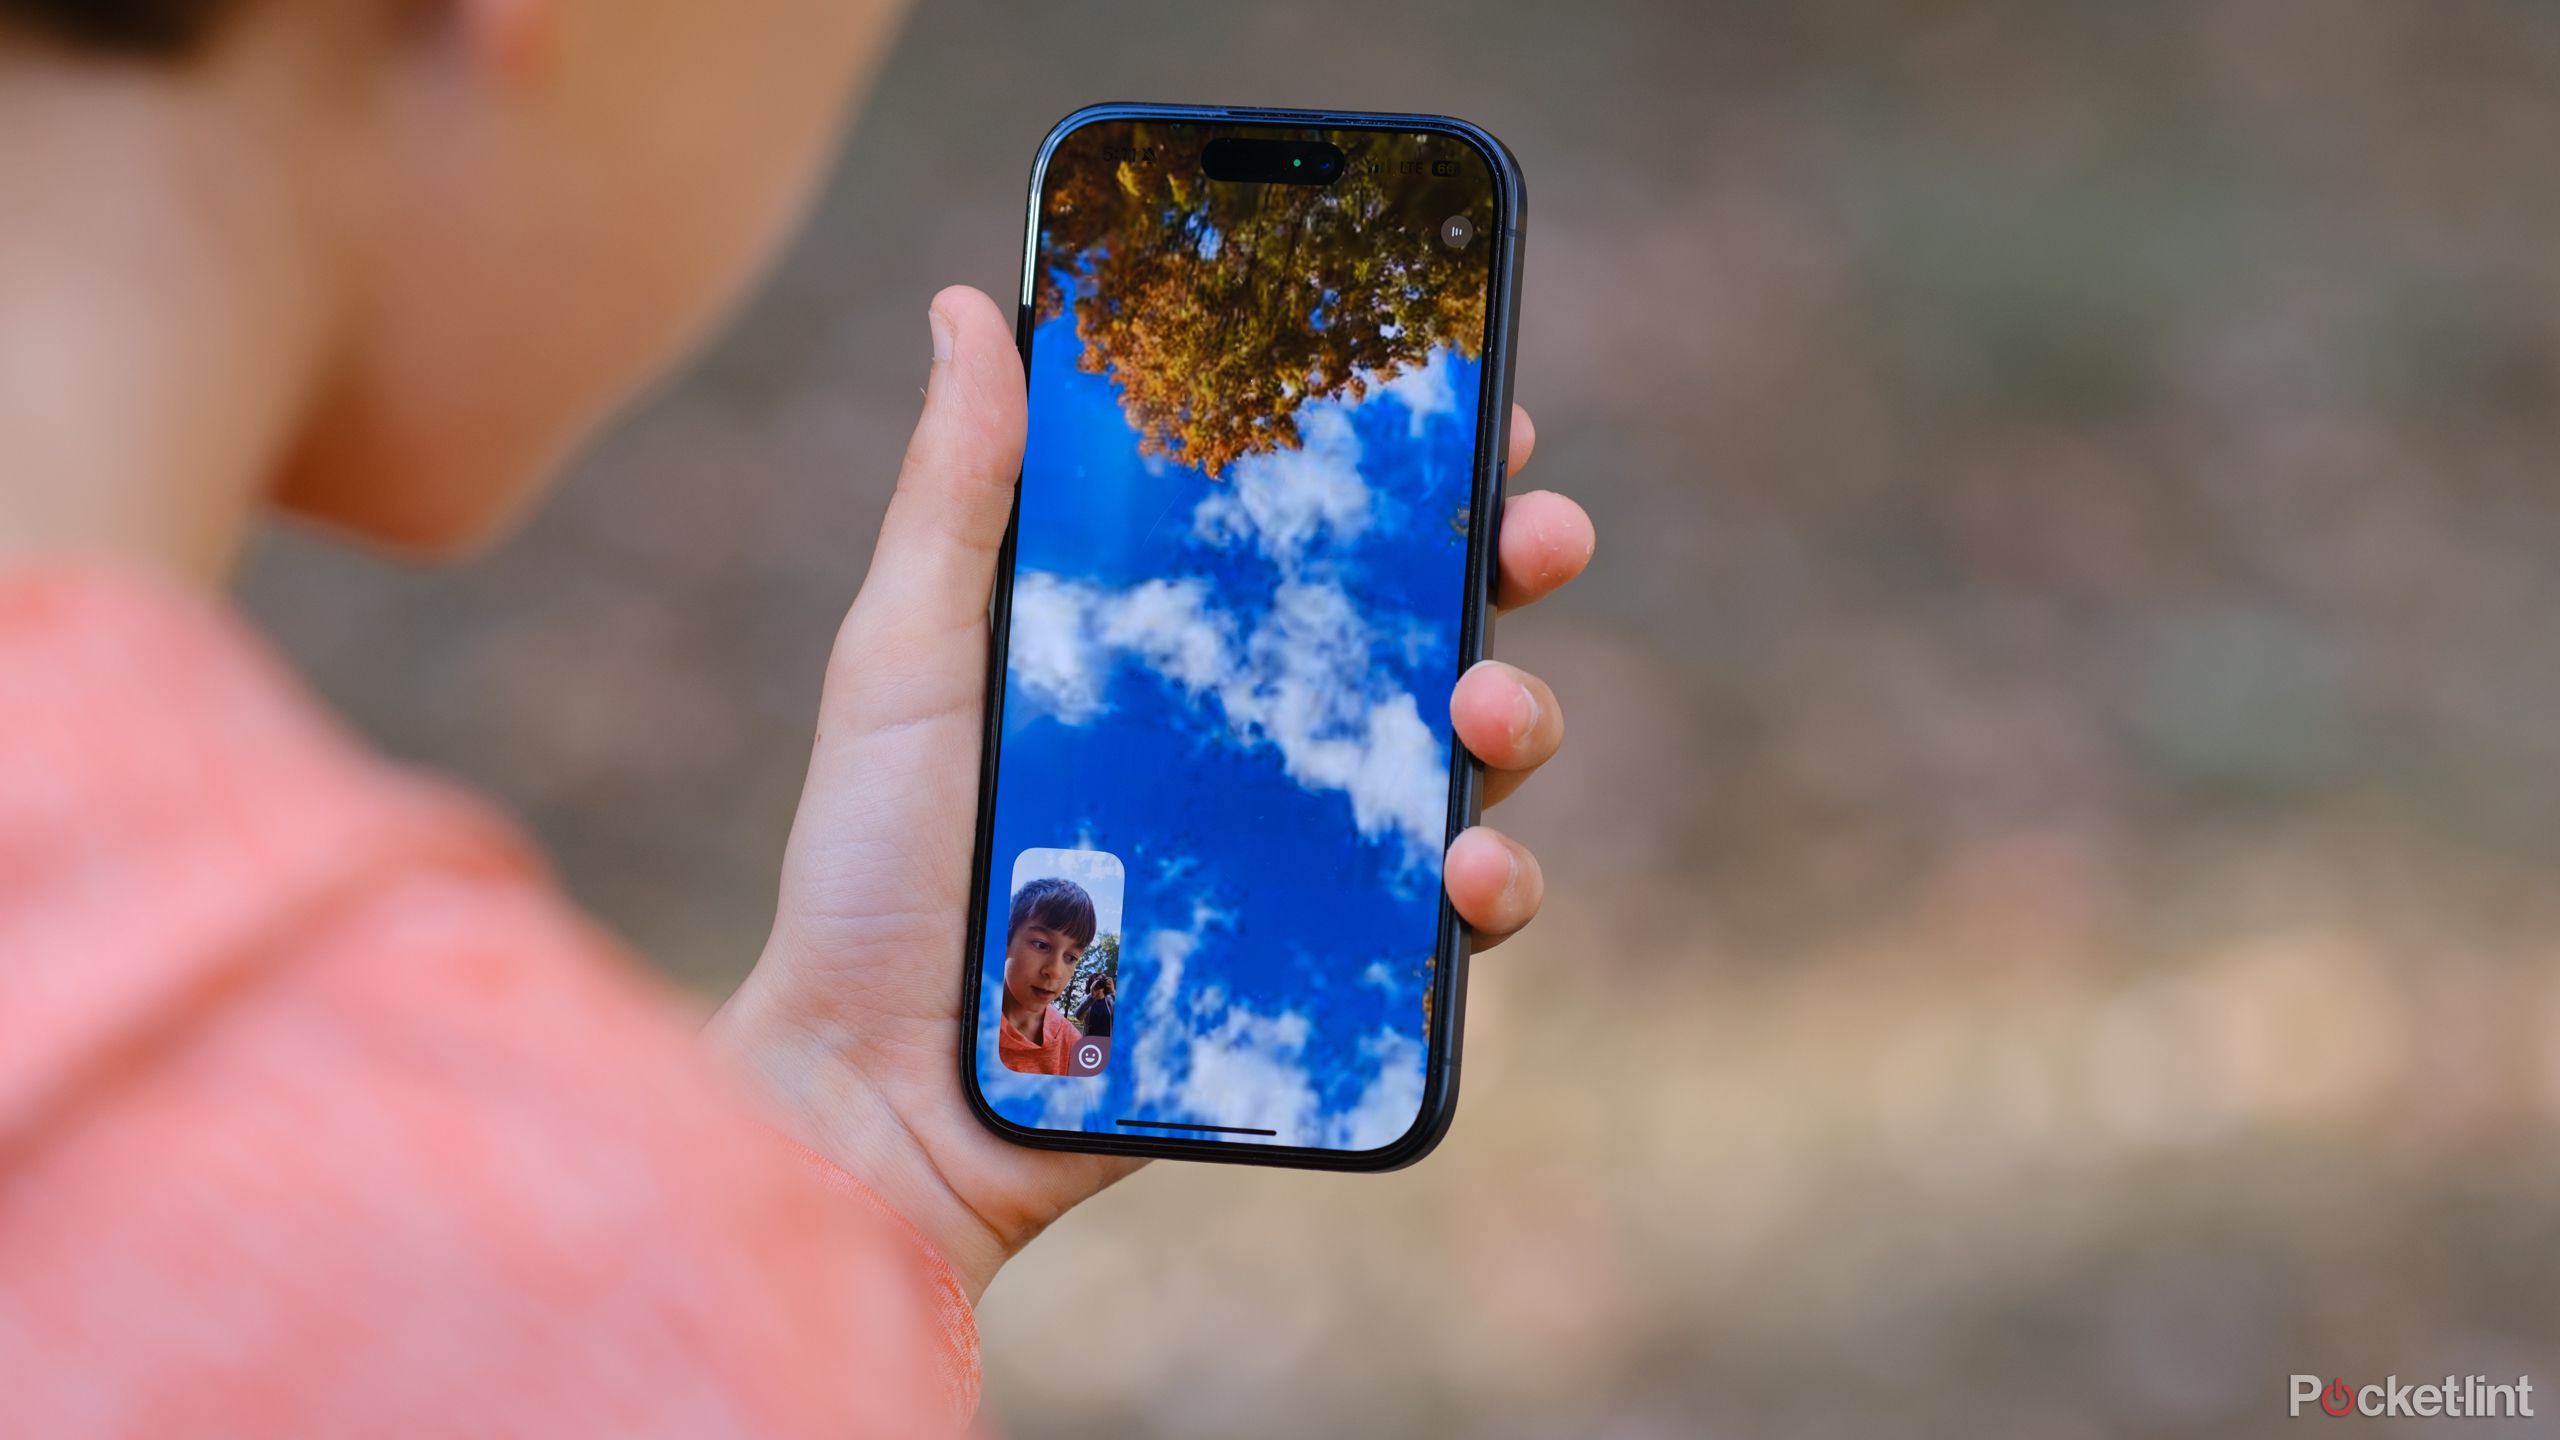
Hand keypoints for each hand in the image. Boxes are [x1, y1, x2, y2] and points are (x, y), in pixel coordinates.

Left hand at [707, 286, 1595, 1302]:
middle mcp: (1250, 741)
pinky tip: (1466, 873)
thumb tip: (970, 305)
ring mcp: (1294, 857)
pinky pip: (1444, 929)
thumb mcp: (907, 656)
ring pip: (1461, 769)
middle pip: (1420, 632)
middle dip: (1506, 569)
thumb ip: (959, 491)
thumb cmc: (870, 870)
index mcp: (1170, 648)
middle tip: (1533, 537)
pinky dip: (1488, 892)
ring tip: (1484, 710)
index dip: (1405, 464)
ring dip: (1517, 720)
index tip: (1469, 399)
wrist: (870, 1091)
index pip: (1311, 534)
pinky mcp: (1319, 972)